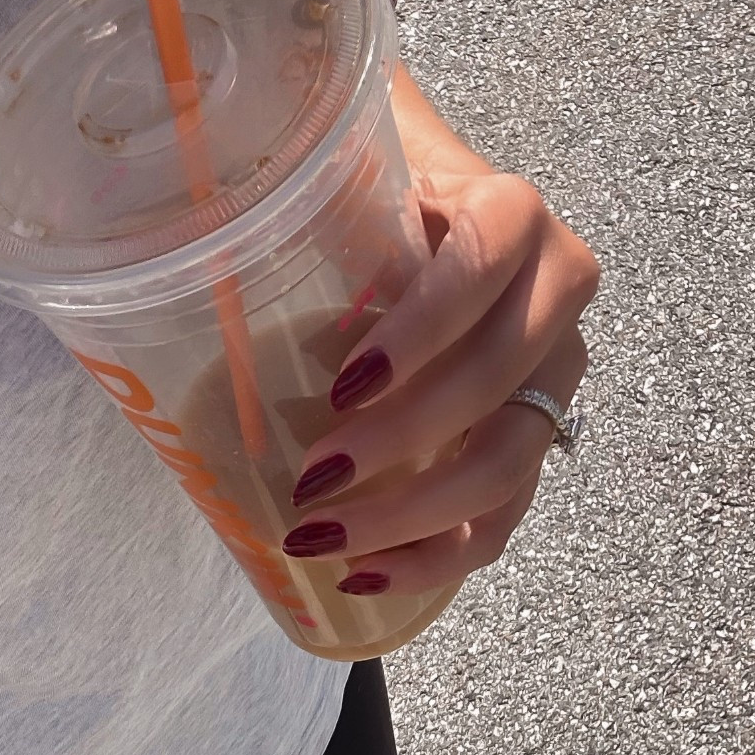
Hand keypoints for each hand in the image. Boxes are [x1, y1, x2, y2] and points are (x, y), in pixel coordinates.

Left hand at [285, 78, 599, 596]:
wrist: (432, 208)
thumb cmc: (372, 195)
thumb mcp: (349, 180)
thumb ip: (309, 197)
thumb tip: (199, 242)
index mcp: (512, 215)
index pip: (480, 270)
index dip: (418, 333)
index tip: (343, 384)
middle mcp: (554, 294)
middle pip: (495, 385)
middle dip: (399, 444)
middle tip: (310, 483)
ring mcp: (552, 375)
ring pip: (507, 466)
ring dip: (412, 518)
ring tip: (323, 541)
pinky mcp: (535, 439)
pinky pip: (502, 517)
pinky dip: (434, 556)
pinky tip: (368, 574)